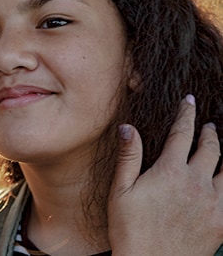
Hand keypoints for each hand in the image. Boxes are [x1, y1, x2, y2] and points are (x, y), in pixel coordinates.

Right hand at [108, 95, 222, 255]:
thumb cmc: (130, 230)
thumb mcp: (120, 191)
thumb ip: (128, 157)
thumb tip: (127, 127)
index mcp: (170, 171)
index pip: (182, 133)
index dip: (186, 114)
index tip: (189, 102)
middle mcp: (197, 182)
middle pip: (211, 148)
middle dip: (210, 132)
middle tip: (209, 125)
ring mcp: (213, 202)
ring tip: (222, 147)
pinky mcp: (222, 221)